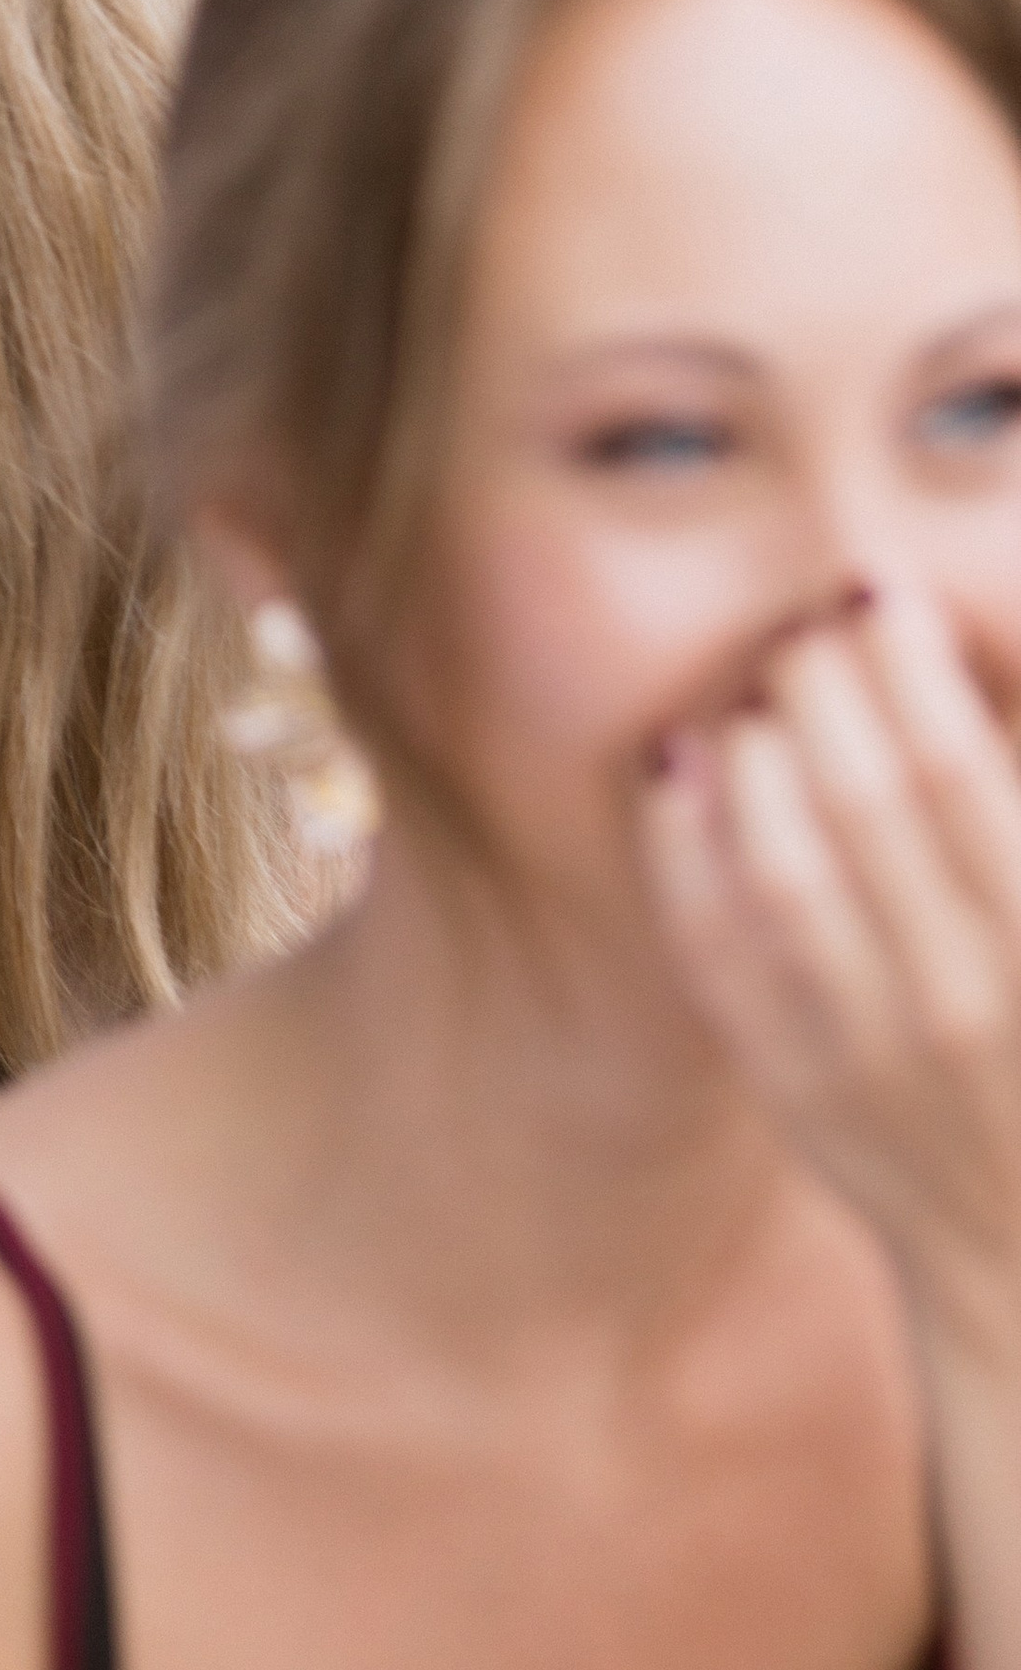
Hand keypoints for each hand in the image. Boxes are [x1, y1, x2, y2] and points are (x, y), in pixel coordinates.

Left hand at [638, 585, 1020, 1352]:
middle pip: (859, 799)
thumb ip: (1015, 806)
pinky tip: (682, 763)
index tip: (880, 593)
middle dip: (822, 685)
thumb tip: (970, 678)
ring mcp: (862, 1044)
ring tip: (761, 695)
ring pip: (776, 865)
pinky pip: (711, 944)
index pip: (957, 772)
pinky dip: (681, 843)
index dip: (906, 663)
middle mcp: (957, 995)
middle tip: (811, 629)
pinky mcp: (787, 1077)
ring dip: (754, 752)